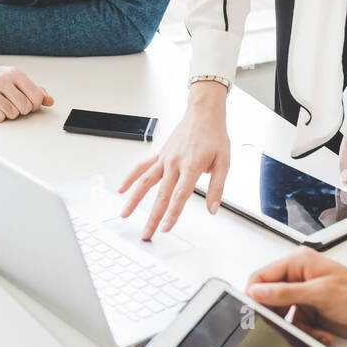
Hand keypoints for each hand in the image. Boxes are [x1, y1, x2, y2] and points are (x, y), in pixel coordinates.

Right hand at [0, 53, 52, 121]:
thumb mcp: (15, 78)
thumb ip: (34, 89)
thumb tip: (50, 101)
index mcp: (14, 73)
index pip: (36, 96)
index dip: (35, 104)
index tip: (30, 103)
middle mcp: (2, 80)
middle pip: (25, 107)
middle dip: (21, 109)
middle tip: (14, 104)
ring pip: (12, 114)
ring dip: (9, 113)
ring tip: (3, 104)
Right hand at [118, 81, 229, 239]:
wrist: (203, 113)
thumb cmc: (214, 135)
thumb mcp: (224, 162)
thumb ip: (217, 187)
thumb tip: (213, 208)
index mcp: (191, 166)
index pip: (179, 196)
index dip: (171, 214)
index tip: (165, 228)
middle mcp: (174, 163)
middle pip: (161, 195)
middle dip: (152, 217)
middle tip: (146, 233)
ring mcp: (164, 158)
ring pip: (145, 181)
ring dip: (133, 199)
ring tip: (125, 214)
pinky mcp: (160, 154)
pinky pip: (142, 167)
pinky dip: (130, 177)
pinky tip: (122, 188)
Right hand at [246, 247, 346, 343]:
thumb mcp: (320, 293)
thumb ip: (285, 292)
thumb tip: (257, 292)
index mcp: (299, 263)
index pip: (262, 276)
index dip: (255, 293)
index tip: (252, 309)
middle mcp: (299, 278)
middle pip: (270, 298)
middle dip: (278, 315)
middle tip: (286, 324)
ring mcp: (305, 296)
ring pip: (282, 316)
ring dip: (296, 327)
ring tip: (312, 329)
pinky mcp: (311, 313)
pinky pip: (296, 326)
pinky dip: (307, 333)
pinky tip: (321, 332)